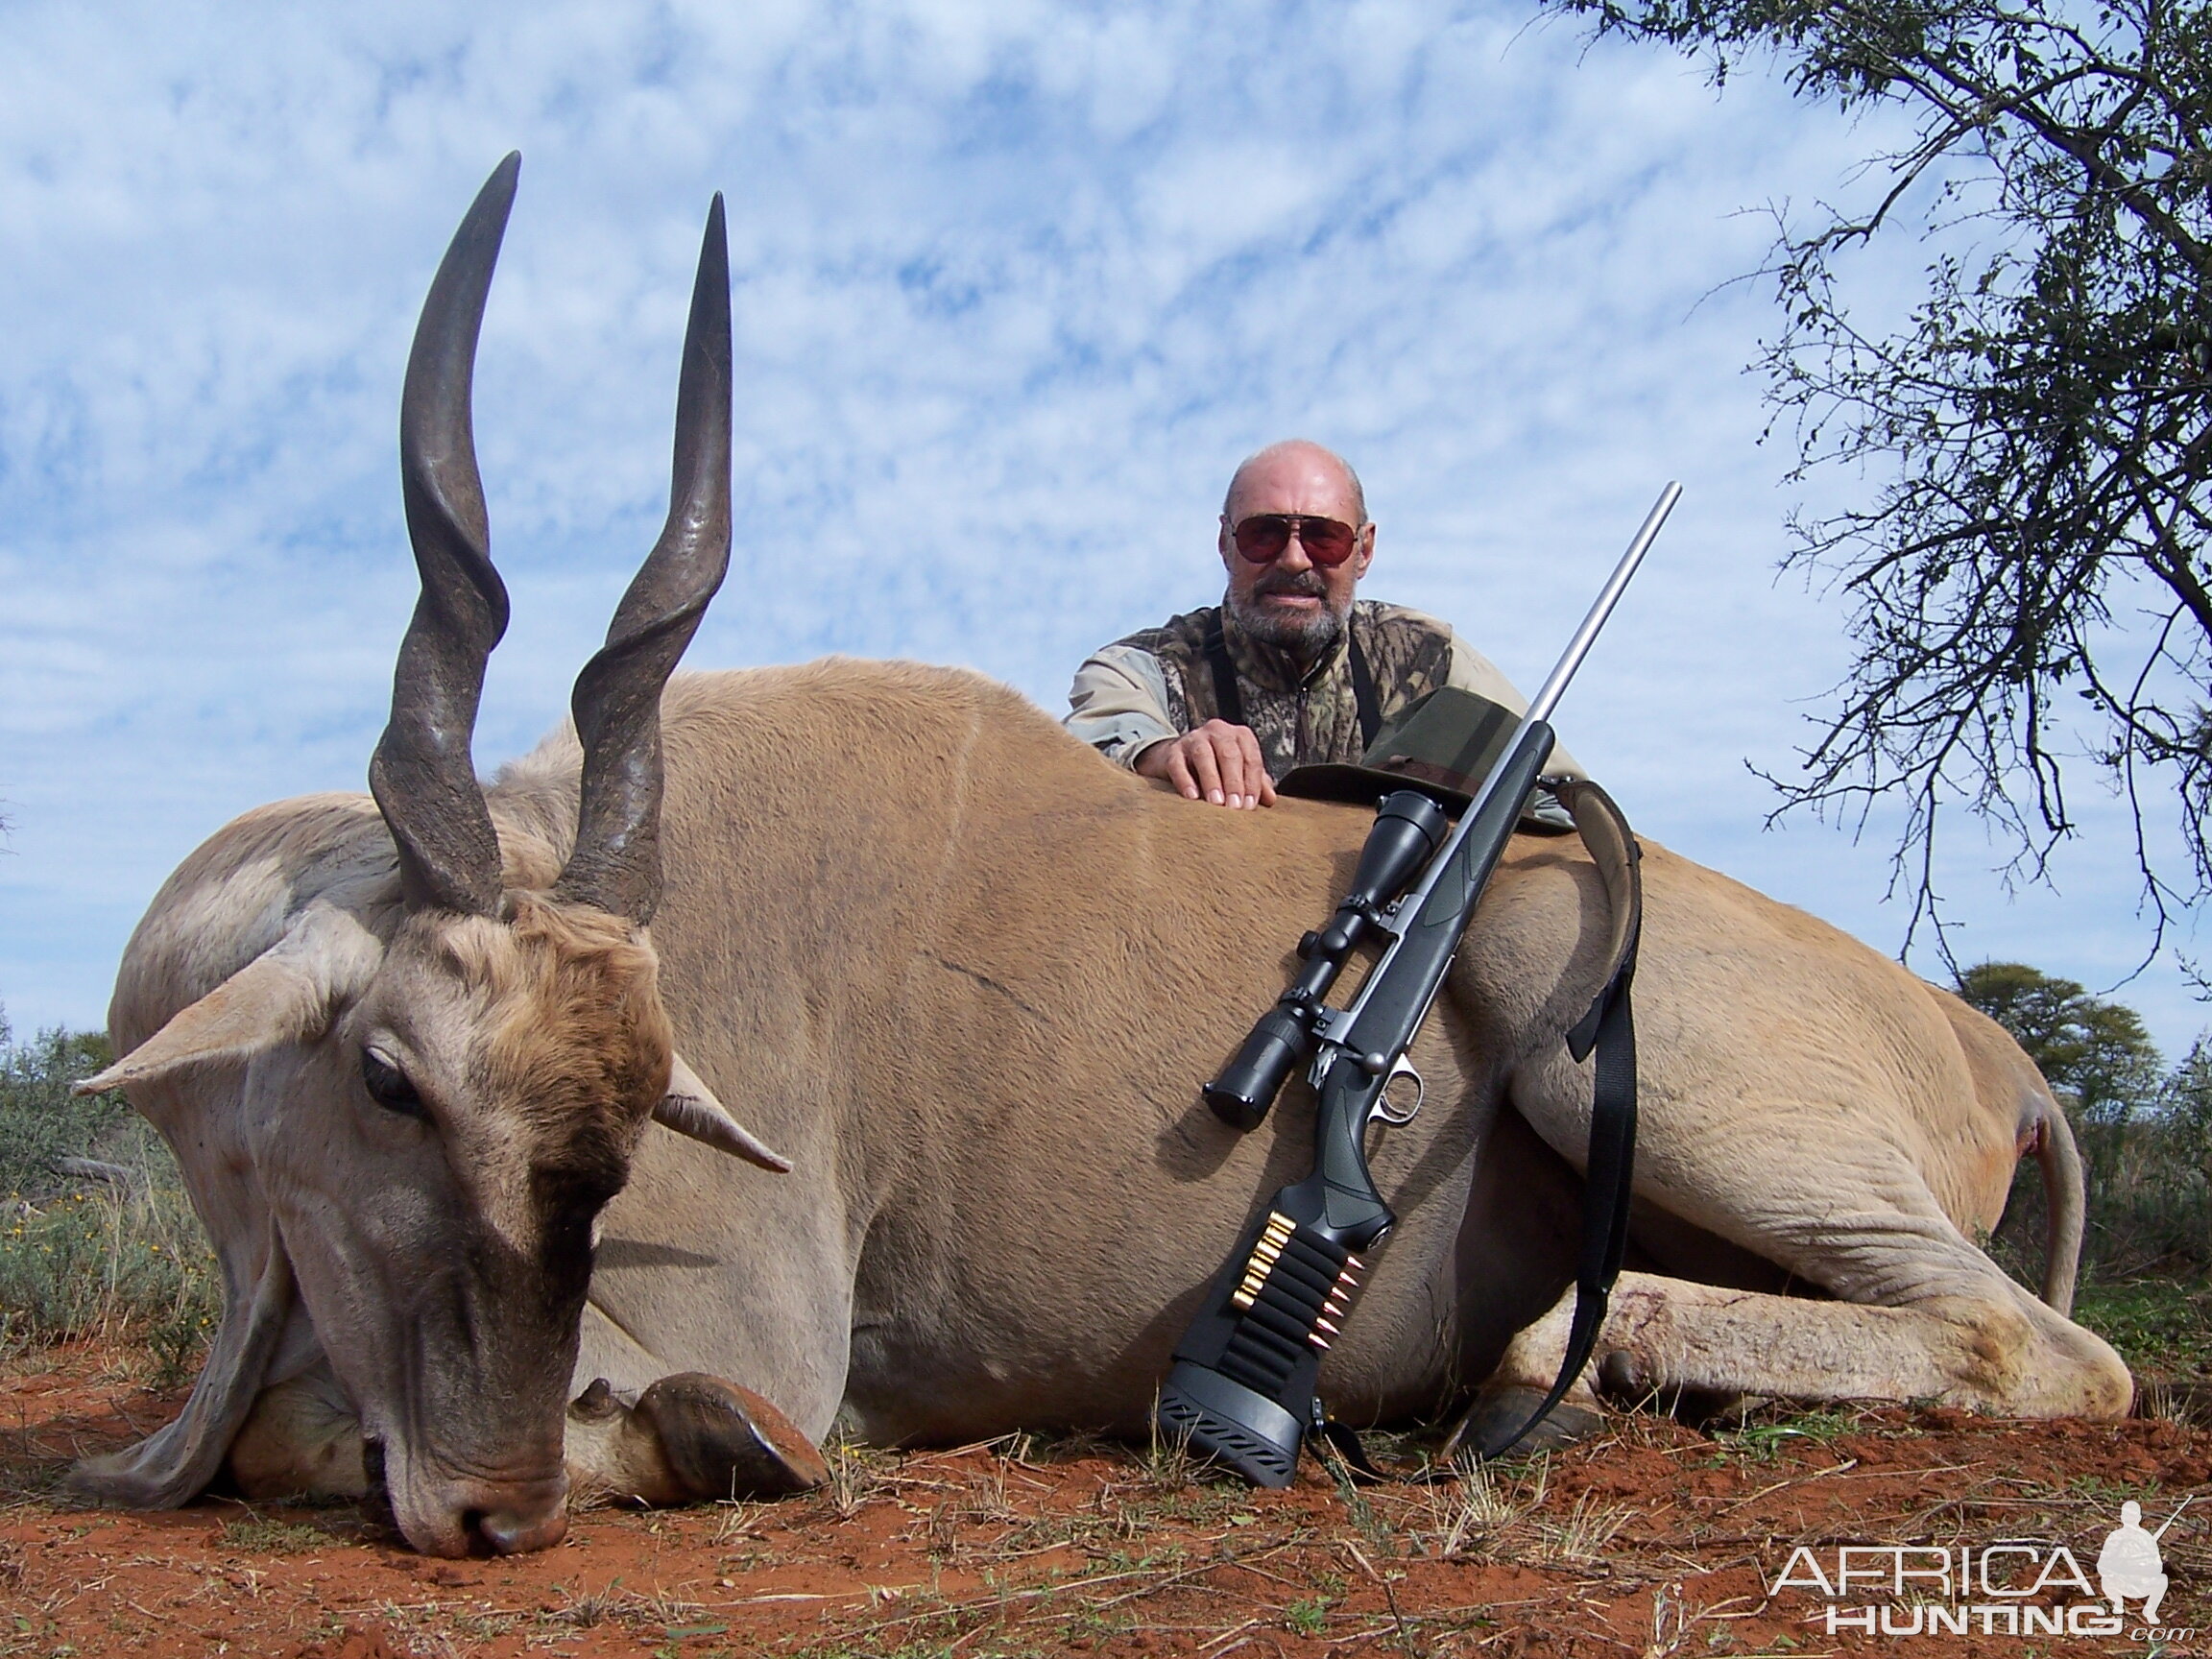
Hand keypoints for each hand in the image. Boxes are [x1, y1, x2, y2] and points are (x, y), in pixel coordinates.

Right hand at [1135, 721, 1277, 808]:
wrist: (1179, 759)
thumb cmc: (1217, 767)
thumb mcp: (1239, 772)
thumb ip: (1256, 782)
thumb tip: (1271, 799)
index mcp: (1240, 736)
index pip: (1250, 758)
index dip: (1252, 783)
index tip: (1250, 806)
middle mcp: (1218, 732)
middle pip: (1229, 755)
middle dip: (1234, 782)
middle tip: (1235, 807)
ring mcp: (1194, 738)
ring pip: (1204, 756)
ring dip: (1212, 780)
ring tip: (1216, 803)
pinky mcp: (1173, 751)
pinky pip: (1178, 764)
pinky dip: (1185, 780)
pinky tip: (1192, 796)